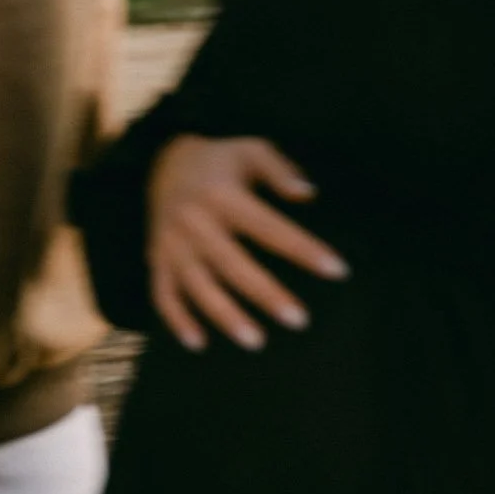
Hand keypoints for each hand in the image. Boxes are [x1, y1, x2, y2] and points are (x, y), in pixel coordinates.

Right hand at [148, 134, 347, 352]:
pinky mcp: (157, 260)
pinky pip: (163, 295)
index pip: (269, 227)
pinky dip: (177, 320)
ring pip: (197, 286)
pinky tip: (199, 344)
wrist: (161, 163)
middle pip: (232, 264)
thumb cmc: (220, 161)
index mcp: (222, 195)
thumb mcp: (251, 149)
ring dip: (224, 316)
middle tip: (299, 320)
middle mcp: (194, 221)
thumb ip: (280, 170)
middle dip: (265, 294)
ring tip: (256, 342)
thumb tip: (307, 195)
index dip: (303, 250)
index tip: (337, 270)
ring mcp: (171, 244)